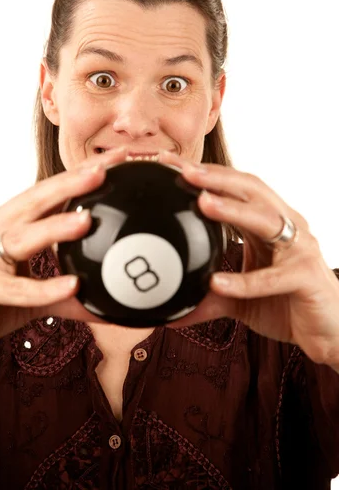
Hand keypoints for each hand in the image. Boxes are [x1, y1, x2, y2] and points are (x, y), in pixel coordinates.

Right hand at [0, 147, 127, 362]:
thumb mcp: (26, 296)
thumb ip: (61, 296)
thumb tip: (102, 306)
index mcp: (4, 222)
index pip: (45, 192)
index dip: (77, 174)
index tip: (112, 159)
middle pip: (34, 200)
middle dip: (69, 183)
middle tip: (103, 170)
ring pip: (22, 236)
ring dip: (55, 227)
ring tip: (86, 221)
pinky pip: (15, 288)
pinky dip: (44, 287)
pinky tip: (71, 285)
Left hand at [159, 151, 338, 367]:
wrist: (330, 331)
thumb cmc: (288, 303)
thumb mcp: (240, 298)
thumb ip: (209, 298)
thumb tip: (172, 311)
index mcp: (268, 222)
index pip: (235, 188)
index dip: (205, 172)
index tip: (169, 162)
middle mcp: (286, 226)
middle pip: (251, 189)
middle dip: (217, 177)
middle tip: (184, 171)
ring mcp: (299, 248)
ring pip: (265, 220)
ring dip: (233, 210)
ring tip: (203, 203)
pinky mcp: (307, 277)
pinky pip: (273, 277)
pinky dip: (245, 281)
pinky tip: (218, 283)